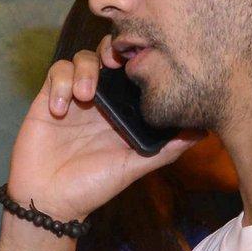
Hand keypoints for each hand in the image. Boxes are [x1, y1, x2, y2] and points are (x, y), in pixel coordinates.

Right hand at [7, 41, 195, 222]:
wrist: (50, 201)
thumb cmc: (92, 188)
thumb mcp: (134, 167)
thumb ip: (166, 150)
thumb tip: (203, 131)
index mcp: (122, 112)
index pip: (133, 72)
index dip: (138, 58)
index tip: (142, 61)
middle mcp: (100, 102)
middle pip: (108, 54)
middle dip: (112, 49)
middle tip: (113, 62)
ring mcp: (74, 98)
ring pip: (82, 58)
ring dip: (85, 70)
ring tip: (85, 96)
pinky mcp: (48, 99)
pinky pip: (56, 72)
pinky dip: (60, 83)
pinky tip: (61, 110)